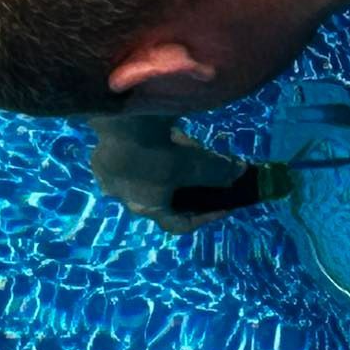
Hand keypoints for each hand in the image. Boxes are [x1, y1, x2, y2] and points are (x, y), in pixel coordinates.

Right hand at [86, 114, 247, 233]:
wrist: (120, 125)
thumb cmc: (157, 156)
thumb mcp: (194, 165)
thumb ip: (218, 171)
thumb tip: (240, 172)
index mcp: (146, 207)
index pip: (178, 224)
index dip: (205, 217)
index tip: (225, 205)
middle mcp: (126, 194)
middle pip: (164, 195)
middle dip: (188, 186)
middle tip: (207, 174)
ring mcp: (114, 171)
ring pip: (151, 172)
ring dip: (173, 163)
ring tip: (192, 150)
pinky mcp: (108, 149)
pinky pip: (139, 151)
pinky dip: (157, 146)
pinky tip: (170, 134)